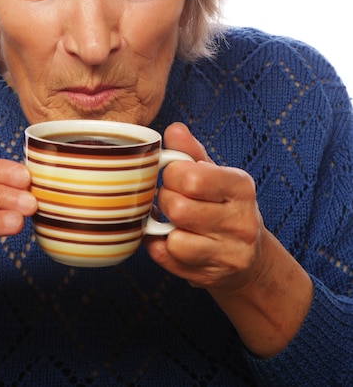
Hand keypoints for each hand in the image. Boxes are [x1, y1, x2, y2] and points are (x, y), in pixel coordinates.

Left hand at [145, 123, 312, 356]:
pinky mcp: (211, 277)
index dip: (172, 174)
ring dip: (163, 228)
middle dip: (166, 200)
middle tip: (171, 200)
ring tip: (172, 221)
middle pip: (179, 209)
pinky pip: (167, 259)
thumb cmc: (222, 205)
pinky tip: (170, 239)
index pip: (192, 178)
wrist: (248, 257)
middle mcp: (242, 222)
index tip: (174, 176)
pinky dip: (159, 247)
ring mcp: (229, 254)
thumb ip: (190, 151)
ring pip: (175, 240)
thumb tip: (173, 130)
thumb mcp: (213, 173)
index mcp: (241, 188)